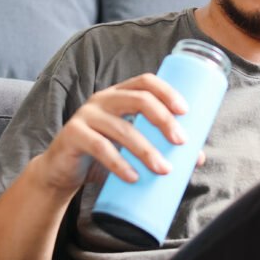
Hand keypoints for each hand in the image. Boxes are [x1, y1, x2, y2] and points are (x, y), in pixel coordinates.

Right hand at [37, 73, 200, 194]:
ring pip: (122, 128)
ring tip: (164, 169)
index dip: (167, 92)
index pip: (145, 81)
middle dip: (163, 119)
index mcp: (119, 94)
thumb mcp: (130, 147)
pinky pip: (100, 148)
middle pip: (138, 99)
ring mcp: (86, 116)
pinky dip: (120, 164)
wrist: (61, 172)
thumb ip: (158, 147)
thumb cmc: (102, 156)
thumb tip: (197, 159)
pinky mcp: (73, 136)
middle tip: (181, 142)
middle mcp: (102, 99)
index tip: (186, 111)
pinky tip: (134, 177)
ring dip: (146, 150)